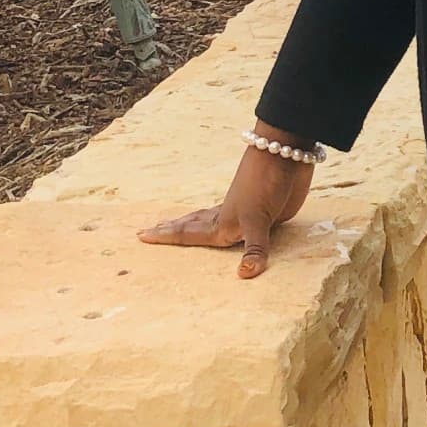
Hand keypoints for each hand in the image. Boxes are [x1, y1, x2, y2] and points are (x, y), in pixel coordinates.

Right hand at [138, 135, 314, 280]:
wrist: (284, 152)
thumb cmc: (265, 183)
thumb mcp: (259, 219)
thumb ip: (254, 247)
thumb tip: (244, 274)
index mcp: (221, 223)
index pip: (187, 233)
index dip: (165, 237)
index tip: (142, 235)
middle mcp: (228, 217)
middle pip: (193, 225)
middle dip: (171, 230)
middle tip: (147, 231)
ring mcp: (244, 211)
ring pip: (209, 219)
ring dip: (192, 224)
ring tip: (175, 224)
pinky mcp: (263, 209)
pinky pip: (235, 220)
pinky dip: (223, 222)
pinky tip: (225, 221)